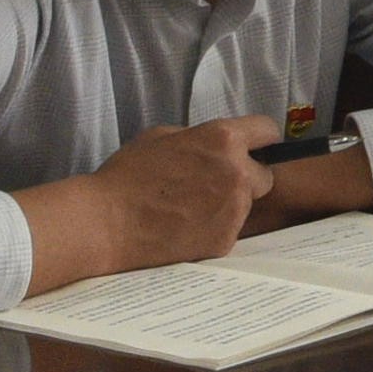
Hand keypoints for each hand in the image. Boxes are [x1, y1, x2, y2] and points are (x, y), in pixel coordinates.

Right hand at [66, 119, 273, 273]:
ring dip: (229, 204)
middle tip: (213, 185)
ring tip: (190, 209)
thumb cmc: (127, 176)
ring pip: (246, 205)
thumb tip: (215, 145)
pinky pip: (230, 229)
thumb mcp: (162, 137)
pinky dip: (214, 229)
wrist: (105, 223)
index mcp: (223, 140)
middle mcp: (237, 173)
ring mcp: (234, 210)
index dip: (259, 140)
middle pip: (263, 174)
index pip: (267, 131)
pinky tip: (186, 227)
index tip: (252, 148)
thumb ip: (199, 138)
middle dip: (245, 178)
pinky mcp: (225, 240)